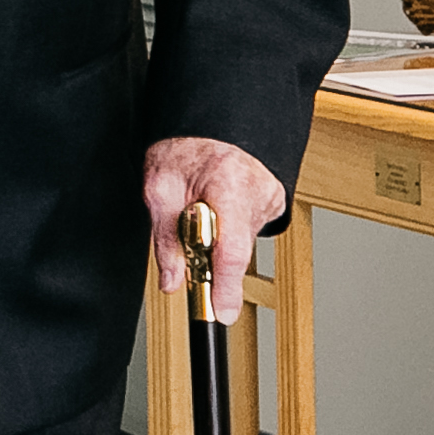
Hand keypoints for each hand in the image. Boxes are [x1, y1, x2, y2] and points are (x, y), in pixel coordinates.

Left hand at [144, 136, 284, 322]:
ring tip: (204, 210)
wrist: (212, 122)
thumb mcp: (159, 187)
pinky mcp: (275, 201)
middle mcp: (257, 189)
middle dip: (212, 257)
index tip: (222, 312)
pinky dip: (231, 228)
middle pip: (237, 249)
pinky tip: (221, 209)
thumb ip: (165, 237)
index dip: (226, 285)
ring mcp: (271, 196)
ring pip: (242, 241)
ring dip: (220, 240)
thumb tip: (170, 281)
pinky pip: (249, 229)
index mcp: (228, 182)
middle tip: (191, 240)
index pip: (232, 247)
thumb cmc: (184, 148)